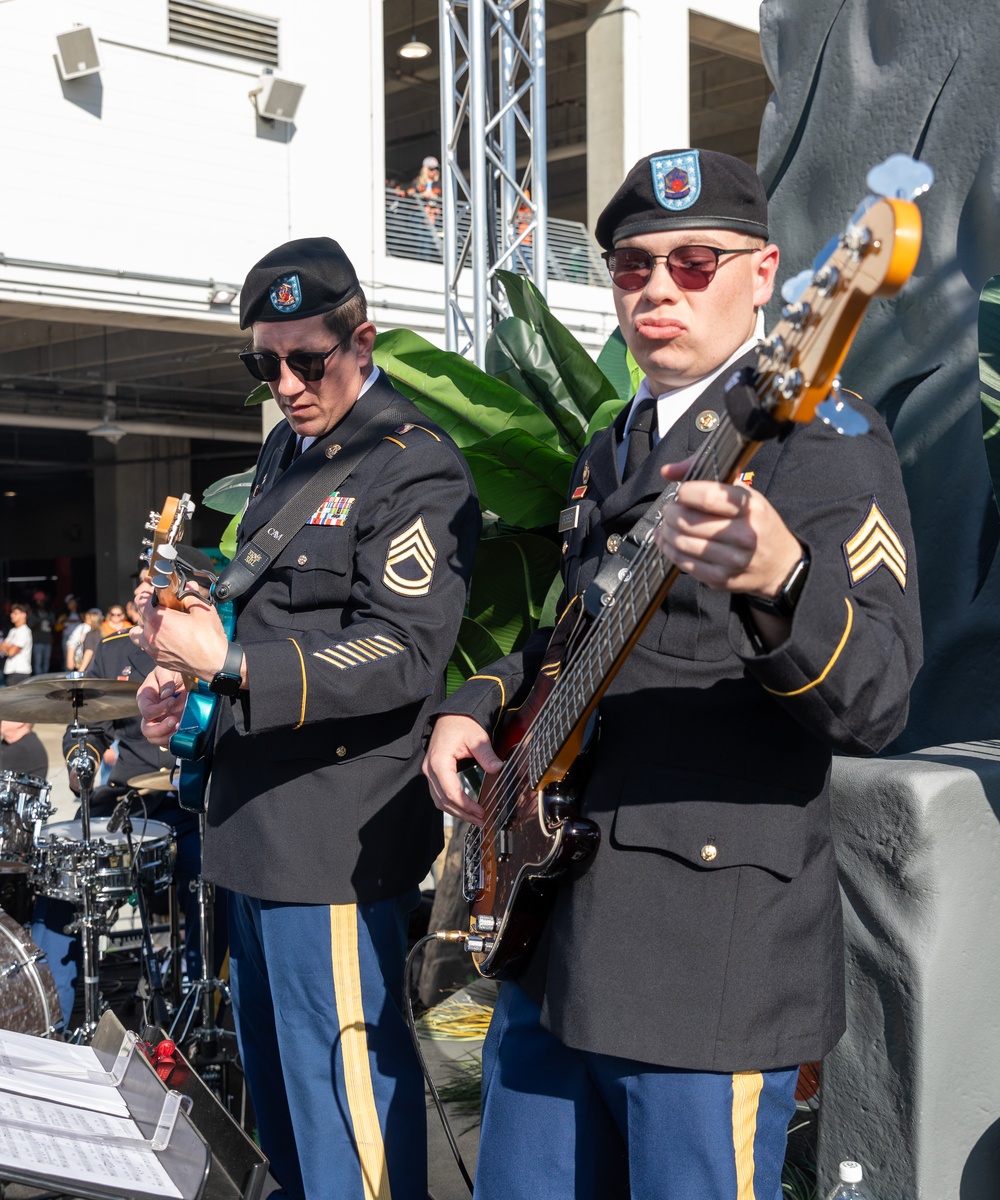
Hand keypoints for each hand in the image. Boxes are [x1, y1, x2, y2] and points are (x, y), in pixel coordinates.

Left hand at [133, 589, 232, 682]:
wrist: (215, 663)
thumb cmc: (209, 639)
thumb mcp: (203, 609)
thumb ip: (190, 595)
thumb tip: (186, 588)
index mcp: (158, 620)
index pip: (140, 601)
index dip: (149, 595)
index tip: (159, 595)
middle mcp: (151, 635)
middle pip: (140, 616)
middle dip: (151, 610)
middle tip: (167, 609)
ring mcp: (152, 649)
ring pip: (137, 634)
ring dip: (144, 627)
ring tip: (160, 626)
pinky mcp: (158, 660)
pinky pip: (147, 647)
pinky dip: (152, 641)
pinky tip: (167, 639)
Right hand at [137, 667, 186, 746]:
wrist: (184, 677)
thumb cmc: (172, 672)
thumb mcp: (166, 670)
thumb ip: (165, 679)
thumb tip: (167, 695)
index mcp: (145, 699)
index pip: (147, 711)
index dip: (159, 709)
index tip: (172, 701)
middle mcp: (151, 713)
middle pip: (147, 729)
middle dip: (160, 729)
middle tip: (175, 720)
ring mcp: (160, 721)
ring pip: (155, 738)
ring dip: (167, 736)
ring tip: (178, 728)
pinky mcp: (170, 726)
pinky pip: (167, 740)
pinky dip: (173, 741)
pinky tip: (181, 734)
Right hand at [422, 714, 503, 826]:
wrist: (450, 716)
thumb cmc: (462, 724)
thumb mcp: (477, 737)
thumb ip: (486, 755)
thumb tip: (498, 768)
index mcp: (439, 761)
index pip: (451, 792)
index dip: (466, 806)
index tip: (482, 812)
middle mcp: (429, 769)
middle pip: (444, 801)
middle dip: (463, 813)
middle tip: (481, 821)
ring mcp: (429, 772)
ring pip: (439, 801)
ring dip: (456, 812)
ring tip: (475, 818)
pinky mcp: (433, 773)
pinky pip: (439, 794)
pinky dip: (451, 804)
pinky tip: (465, 808)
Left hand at [653, 459, 801, 597]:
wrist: (780, 565)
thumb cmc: (758, 524)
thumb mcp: (746, 496)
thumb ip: (709, 478)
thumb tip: (667, 471)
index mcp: (750, 509)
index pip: (707, 498)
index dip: (686, 493)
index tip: (682, 493)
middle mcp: (743, 534)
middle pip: (688, 521)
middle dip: (670, 513)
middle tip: (670, 510)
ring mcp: (732, 559)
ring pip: (681, 543)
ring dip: (666, 532)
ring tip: (667, 526)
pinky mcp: (720, 578)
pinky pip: (684, 563)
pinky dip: (670, 550)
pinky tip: (670, 543)